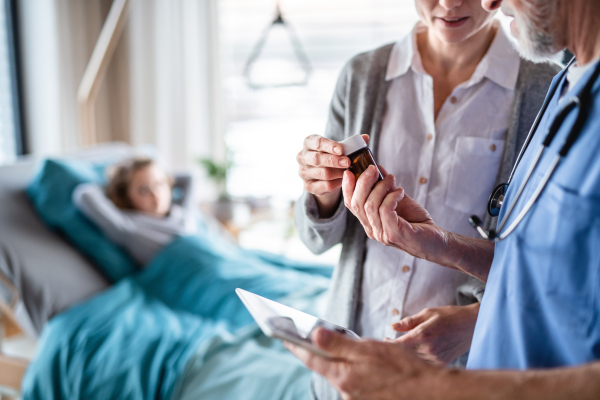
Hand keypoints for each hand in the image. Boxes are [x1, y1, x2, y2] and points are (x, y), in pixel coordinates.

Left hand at [284, 328, 442, 399]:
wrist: (432, 392)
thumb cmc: (404, 369)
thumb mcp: (369, 350)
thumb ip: (339, 345)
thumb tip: (314, 335)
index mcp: (343, 377)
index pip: (311, 359)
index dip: (296, 346)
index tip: (282, 336)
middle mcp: (346, 392)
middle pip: (327, 367)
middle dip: (325, 352)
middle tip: (321, 335)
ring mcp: (357, 399)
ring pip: (343, 375)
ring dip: (345, 362)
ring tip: (359, 350)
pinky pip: (356, 383)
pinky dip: (357, 371)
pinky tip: (373, 366)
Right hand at [297, 134, 368, 216]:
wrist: (322, 174)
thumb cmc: (331, 156)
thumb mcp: (338, 148)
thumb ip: (351, 143)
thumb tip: (365, 137)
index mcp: (308, 143)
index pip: (317, 142)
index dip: (329, 146)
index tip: (341, 149)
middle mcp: (302, 157)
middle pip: (317, 159)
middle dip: (334, 160)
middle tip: (348, 162)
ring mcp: (304, 173)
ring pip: (322, 173)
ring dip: (338, 172)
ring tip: (349, 171)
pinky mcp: (308, 186)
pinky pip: (325, 186)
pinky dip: (337, 183)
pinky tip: (345, 180)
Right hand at [341, 167, 448, 261]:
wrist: (436, 240)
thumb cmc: (417, 222)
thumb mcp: (397, 200)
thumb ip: (385, 187)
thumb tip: (376, 168)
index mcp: (369, 222)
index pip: (350, 204)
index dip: (347, 187)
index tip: (349, 171)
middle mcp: (372, 229)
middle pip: (356, 203)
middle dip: (363, 182)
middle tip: (373, 169)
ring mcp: (381, 233)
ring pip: (370, 205)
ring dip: (381, 187)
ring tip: (392, 179)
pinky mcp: (393, 234)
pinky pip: (385, 210)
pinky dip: (392, 196)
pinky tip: (400, 193)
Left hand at [389, 303, 479, 364]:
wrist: (472, 324)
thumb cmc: (449, 315)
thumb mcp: (428, 313)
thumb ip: (409, 321)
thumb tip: (393, 325)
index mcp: (424, 334)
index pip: (399, 344)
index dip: (389, 344)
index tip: (385, 340)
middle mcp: (429, 348)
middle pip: (405, 354)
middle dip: (396, 349)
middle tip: (389, 344)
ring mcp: (437, 358)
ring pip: (414, 361)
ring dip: (405, 355)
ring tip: (400, 348)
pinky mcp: (443, 362)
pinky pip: (425, 364)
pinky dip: (417, 359)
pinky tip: (414, 353)